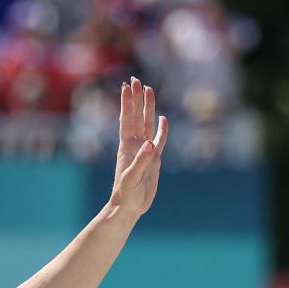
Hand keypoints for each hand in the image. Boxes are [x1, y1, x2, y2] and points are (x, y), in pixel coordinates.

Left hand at [110, 77, 168, 218]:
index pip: (127, 120)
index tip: (126, 86)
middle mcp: (135, 145)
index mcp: (127, 147)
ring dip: (148, 107)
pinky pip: (159, 140)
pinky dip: (162, 129)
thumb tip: (149, 143)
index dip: (127, 103)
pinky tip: (163, 118)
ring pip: (147, 124)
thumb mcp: (132, 178)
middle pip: (137, 116)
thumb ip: (140, 161)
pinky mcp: (154, 159)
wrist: (129, 207)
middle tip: (136, 80)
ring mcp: (145, 151)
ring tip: (149, 90)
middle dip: (136, 98)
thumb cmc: (126, 194)